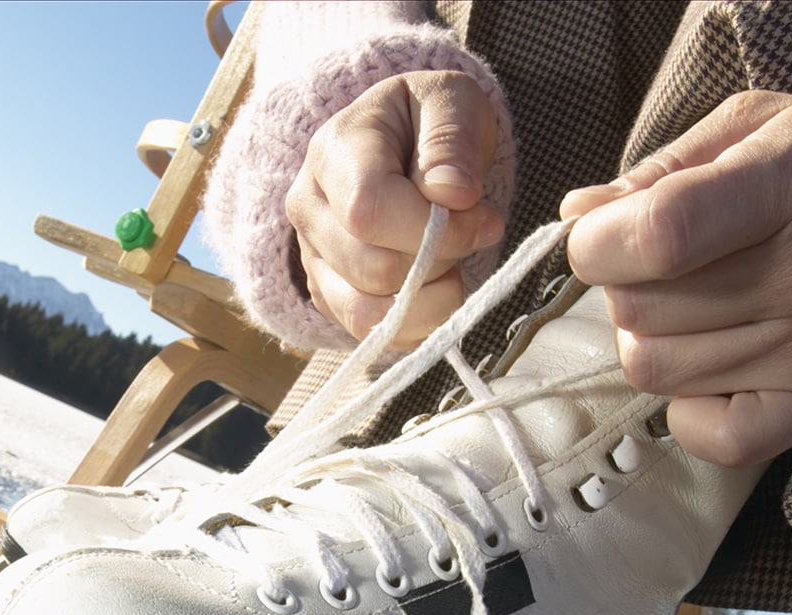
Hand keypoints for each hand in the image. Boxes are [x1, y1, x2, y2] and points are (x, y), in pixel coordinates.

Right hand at [287, 71, 505, 347]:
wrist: (405, 144)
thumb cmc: (429, 121)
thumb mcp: (452, 102)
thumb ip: (453, 141)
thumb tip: (452, 196)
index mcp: (333, 152)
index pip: (367, 211)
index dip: (432, 229)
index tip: (483, 219)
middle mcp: (308, 210)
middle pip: (372, 269)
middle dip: (439, 261)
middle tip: (469, 232)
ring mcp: (314, 260)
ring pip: (369, 314)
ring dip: (431, 298)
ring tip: (451, 261)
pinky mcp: (330, 297)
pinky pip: (374, 336)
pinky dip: (420, 322)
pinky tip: (438, 285)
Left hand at [561, 91, 791, 465]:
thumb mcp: (757, 128)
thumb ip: (660, 169)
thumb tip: (578, 213)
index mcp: (791, 182)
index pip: (657, 235)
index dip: (598, 242)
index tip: (600, 235)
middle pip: (639, 309)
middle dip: (624, 284)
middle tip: (667, 265)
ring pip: (654, 369)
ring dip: (652, 337)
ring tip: (698, 305)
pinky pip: (705, 435)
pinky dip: (687, 406)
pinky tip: (714, 362)